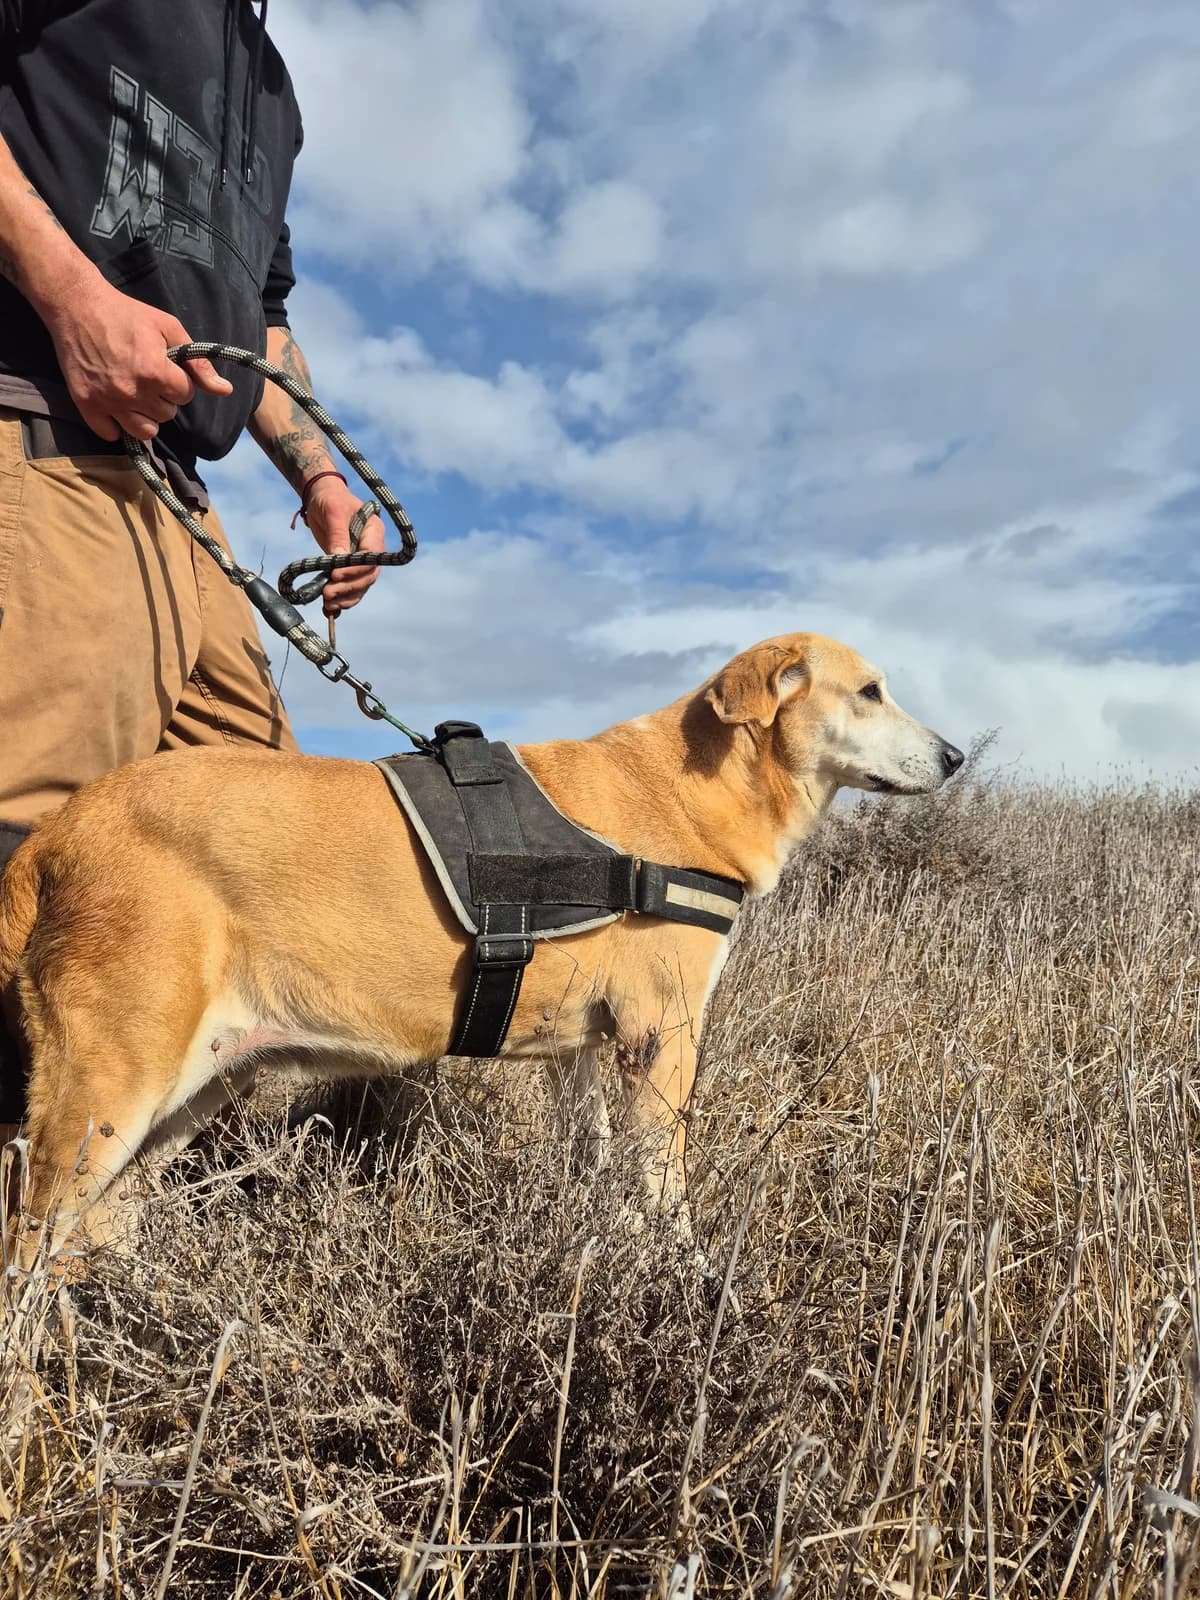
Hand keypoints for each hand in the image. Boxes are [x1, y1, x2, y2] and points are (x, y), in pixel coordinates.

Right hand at [39, 272, 232, 441]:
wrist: (78, 305)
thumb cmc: (127, 313)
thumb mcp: (168, 328)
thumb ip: (198, 363)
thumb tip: (225, 390)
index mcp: (155, 372)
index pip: (184, 395)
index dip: (179, 381)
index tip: (165, 367)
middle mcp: (132, 392)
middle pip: (166, 414)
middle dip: (163, 397)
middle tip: (148, 376)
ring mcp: (108, 401)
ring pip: (144, 432)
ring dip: (145, 416)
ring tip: (136, 394)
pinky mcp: (86, 405)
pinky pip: (112, 434)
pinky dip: (116, 425)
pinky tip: (116, 405)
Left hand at [303, 476, 385, 613]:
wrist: (321, 497)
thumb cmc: (330, 499)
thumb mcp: (333, 512)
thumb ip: (338, 535)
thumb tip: (339, 560)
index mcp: (374, 531)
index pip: (372, 557)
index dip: (356, 570)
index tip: (335, 575)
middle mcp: (372, 548)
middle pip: (368, 576)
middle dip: (349, 587)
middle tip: (328, 593)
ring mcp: (362, 559)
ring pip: (361, 585)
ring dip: (346, 597)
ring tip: (327, 604)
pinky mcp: (350, 567)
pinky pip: (351, 587)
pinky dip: (342, 599)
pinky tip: (330, 608)